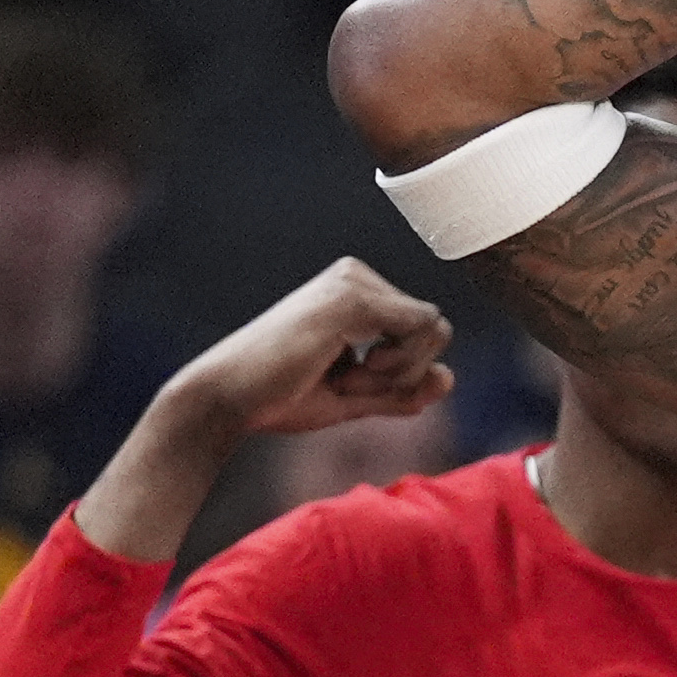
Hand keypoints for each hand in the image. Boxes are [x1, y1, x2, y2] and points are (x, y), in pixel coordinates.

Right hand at [75, 260, 453, 562]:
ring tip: (346, 378)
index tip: (351, 384)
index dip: (403, 373)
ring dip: (399, 372)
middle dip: (405, 372)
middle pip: (436, 328)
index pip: (422, 331)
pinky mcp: (353, 296)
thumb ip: (402, 390)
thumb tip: (448, 377)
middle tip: (349, 383)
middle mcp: (356, 277)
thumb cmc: (282, 398)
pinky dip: (397, 365)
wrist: (229, 400)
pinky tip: (351, 372)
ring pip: (435, 329)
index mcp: (356, 292)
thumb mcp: (357, 397)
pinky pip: (423, 328)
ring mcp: (354, 281)